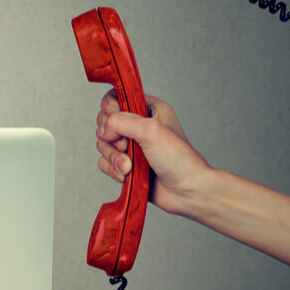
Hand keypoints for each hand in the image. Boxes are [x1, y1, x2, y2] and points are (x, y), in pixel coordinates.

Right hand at [95, 90, 212, 214]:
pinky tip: (126, 174)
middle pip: (104, 122)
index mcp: (148, 109)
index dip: (110, 109)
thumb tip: (103, 130)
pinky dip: (112, 169)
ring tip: (129, 166)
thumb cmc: (179, 159)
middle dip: (111, 138)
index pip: (115, 98)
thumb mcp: (150, 130)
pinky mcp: (125, 163)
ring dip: (113, 157)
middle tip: (126, 146)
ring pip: (103, 144)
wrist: (186, 191)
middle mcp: (138, 125)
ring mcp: (131, 146)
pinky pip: (104, 162)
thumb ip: (121, 122)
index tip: (115, 120)